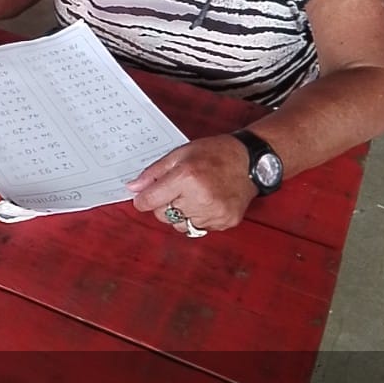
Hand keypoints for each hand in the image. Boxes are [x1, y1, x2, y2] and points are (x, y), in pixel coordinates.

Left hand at [127, 135, 256, 232]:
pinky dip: (198, 218)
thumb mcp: (180, 154)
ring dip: (181, 213)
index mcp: (186, 177)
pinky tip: (207, 202)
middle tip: (176, 190)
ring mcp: (214, 212)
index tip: (143, 198)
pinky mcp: (224, 222)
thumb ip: (154, 173)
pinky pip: (199, 228)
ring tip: (193, 195)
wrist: (249, 161)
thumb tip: (133, 188)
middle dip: (163, 205)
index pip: (150, 200)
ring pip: (179, 225)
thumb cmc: (215, 153)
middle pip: (163, 215)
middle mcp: (199, 197)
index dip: (143, 200)